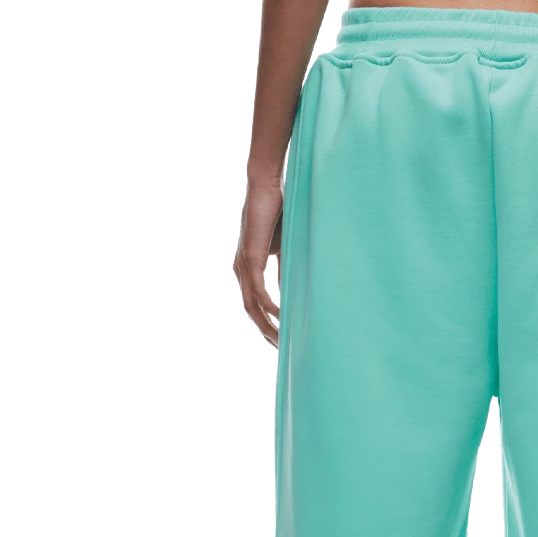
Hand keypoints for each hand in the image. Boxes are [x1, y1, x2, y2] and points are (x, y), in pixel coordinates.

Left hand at [234, 178, 283, 347]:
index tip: (280, 334)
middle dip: (266, 329)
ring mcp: (245, 265)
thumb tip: (295, 288)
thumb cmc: (278, 214)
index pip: (255, 302)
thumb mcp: (284, 247)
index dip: (266, 320)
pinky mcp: (251, 259)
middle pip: (251, 310)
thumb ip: (287, 268)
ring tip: (282, 337)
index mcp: (249, 267)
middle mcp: (243, 269)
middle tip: (281, 346)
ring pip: (252, 305)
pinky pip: (259, 290)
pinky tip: (282, 315)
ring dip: (267, 323)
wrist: (267, 190)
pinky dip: (270, 305)